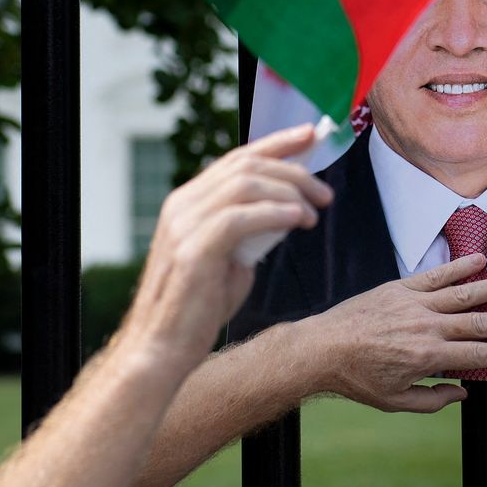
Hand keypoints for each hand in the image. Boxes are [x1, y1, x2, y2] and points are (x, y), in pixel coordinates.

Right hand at [119, 124, 332, 370]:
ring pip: (244, 184)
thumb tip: (286, 213)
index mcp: (188, 202)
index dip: (277, 144)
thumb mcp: (228, 259)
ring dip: (288, 192)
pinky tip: (297, 219)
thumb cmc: (197, 309)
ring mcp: (183, 225)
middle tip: (325, 192)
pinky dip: (273, 213)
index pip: (237, 159)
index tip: (311, 136)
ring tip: (315, 212)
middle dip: (293, 170)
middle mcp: (182, 205)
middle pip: (246, 165)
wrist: (162, 350)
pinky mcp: (192, 250)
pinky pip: (238, 217)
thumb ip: (250, 231)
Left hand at [295, 253, 486, 411]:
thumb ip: (433, 399)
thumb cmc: (358, 379)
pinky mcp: (400, 287)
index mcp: (428, 357)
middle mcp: (427, 327)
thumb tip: (464, 392)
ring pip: (464, 293)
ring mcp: (415, 304)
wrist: (322, 348)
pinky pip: (436, 275)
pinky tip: (480, 261)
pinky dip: (459, 267)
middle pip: (481, 322)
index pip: (479, 355)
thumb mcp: (396, 401)